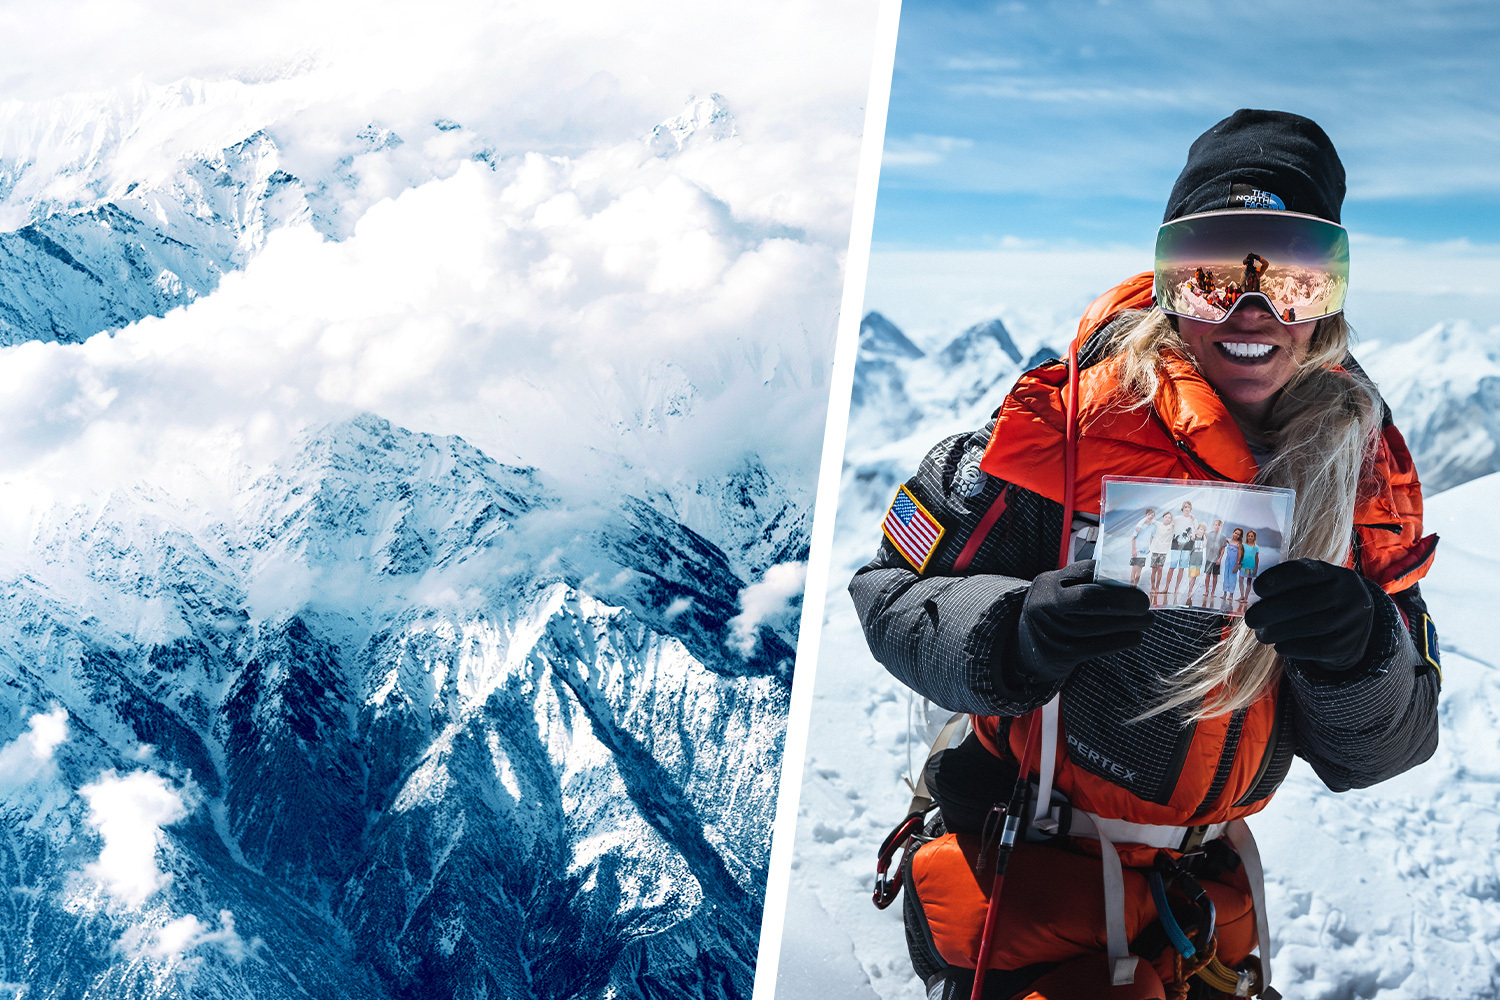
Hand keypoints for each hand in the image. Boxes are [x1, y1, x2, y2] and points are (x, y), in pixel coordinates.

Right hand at [1011, 560, 1154, 684]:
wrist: (1024, 645)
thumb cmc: (1053, 611)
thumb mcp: (1058, 591)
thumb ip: (1083, 584)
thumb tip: (1130, 580)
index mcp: (1048, 583)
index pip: (1084, 572)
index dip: (1112, 575)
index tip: (1137, 580)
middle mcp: (1046, 604)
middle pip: (1089, 599)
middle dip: (1123, 600)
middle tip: (1145, 603)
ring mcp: (1052, 630)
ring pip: (1098, 625)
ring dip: (1130, 623)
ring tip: (1148, 620)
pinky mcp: (1061, 654)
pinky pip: (1099, 647)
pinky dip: (1122, 640)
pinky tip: (1135, 636)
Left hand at [1246, 559, 1373, 670]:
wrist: (1356, 627)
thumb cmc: (1321, 601)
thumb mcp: (1314, 586)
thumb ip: (1289, 585)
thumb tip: (1250, 595)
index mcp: (1336, 574)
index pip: (1305, 571)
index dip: (1279, 579)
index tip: (1257, 588)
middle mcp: (1349, 594)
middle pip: (1305, 602)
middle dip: (1271, 611)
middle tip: (1250, 619)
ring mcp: (1352, 620)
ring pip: (1311, 626)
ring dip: (1278, 631)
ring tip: (1261, 634)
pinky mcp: (1348, 645)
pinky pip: (1317, 648)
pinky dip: (1293, 647)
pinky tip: (1279, 646)